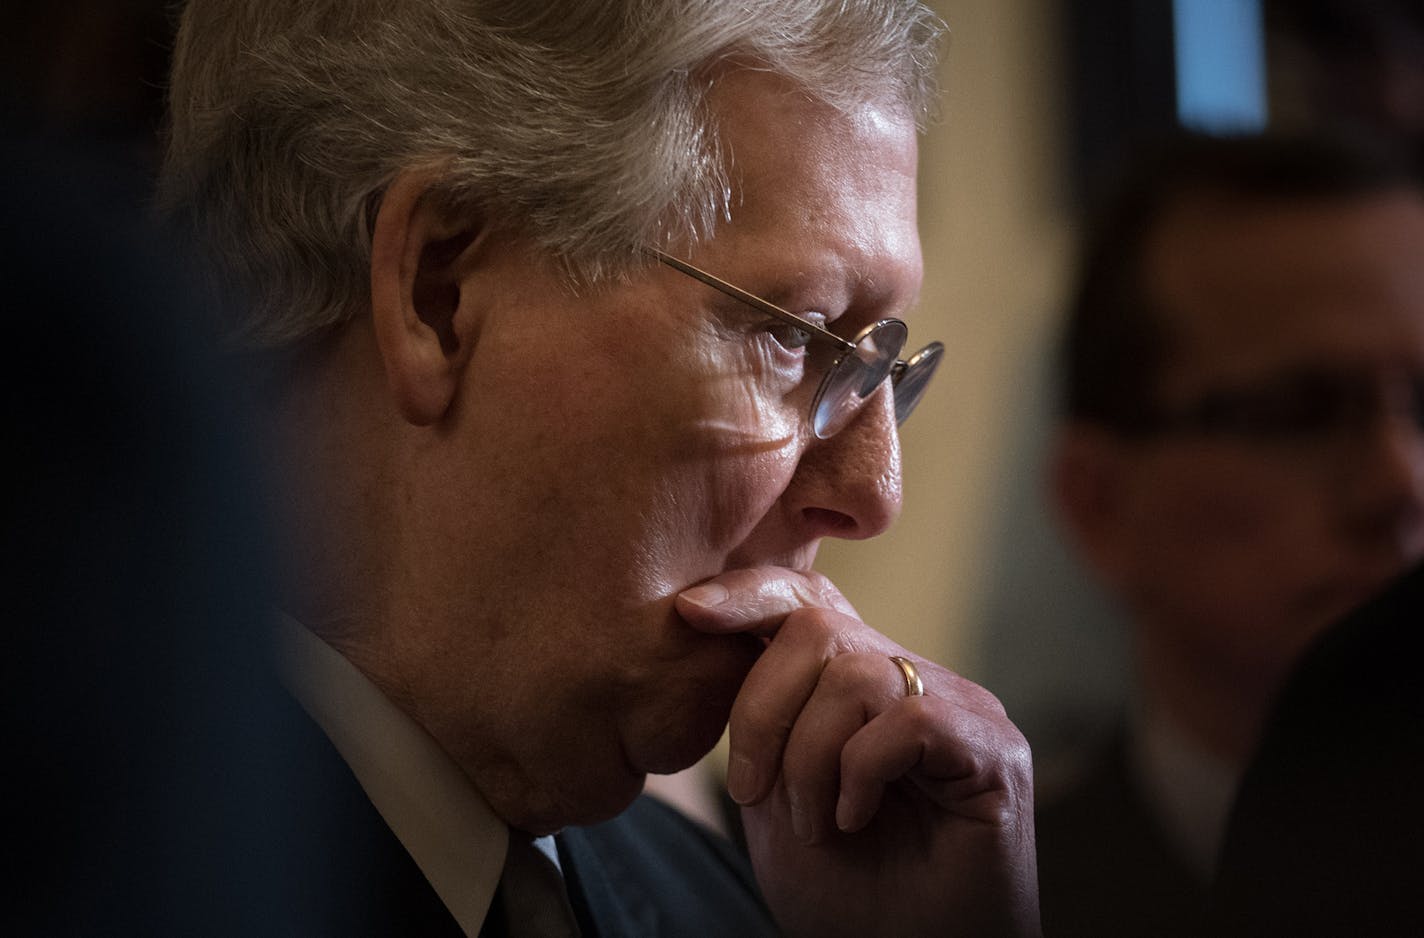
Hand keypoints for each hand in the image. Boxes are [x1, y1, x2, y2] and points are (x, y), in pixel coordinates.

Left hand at [676, 567, 1039, 937]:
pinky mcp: (998, 750)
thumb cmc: (845, 892)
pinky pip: (912, 721)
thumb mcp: (774, 794)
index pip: (809, 600)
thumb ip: (760, 718)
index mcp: (862, 682)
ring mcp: (962, 708)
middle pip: (820, 626)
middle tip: (755, 791)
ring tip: (814, 824)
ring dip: (810, 759)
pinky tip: (855, 819)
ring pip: (857, 674)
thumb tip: (714, 632)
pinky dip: (862, 773)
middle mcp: (915, 679)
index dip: (748, 594)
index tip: (688, 614)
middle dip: (763, 708)